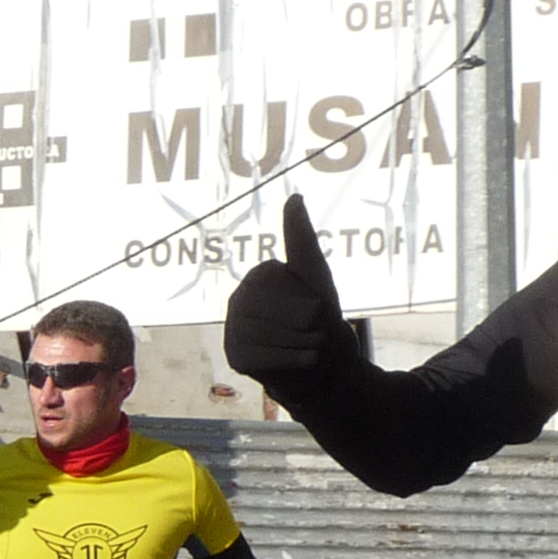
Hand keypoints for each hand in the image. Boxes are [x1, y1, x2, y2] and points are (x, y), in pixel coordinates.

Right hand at [223, 195, 363, 390]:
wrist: (324, 362)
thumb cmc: (321, 315)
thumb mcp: (316, 274)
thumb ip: (301, 237)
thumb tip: (294, 197)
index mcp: (258, 276)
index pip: (271, 286)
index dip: (300, 302)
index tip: (318, 309)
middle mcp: (239, 298)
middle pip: (262, 311)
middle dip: (299, 326)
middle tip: (315, 332)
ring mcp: (233, 328)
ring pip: (259, 335)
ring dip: (297, 345)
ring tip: (309, 347)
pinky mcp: (234, 355)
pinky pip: (256, 357)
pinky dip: (286, 361)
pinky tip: (298, 361)